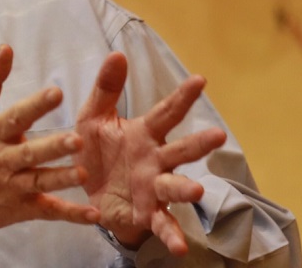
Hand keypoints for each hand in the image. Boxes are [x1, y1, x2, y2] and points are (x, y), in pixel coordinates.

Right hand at [0, 44, 100, 262]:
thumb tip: (6, 48)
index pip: (16, 116)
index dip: (36, 105)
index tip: (56, 93)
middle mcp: (3, 160)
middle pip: (31, 152)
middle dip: (52, 147)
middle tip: (76, 139)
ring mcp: (12, 187)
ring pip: (40, 182)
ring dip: (62, 178)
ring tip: (84, 173)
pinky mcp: (21, 209)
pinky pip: (48, 211)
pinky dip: (71, 214)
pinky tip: (93, 214)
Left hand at [74, 52, 226, 255]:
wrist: (83, 190)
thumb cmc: (95, 149)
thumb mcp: (93, 117)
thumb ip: (105, 89)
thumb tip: (117, 54)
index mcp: (144, 134)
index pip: (166, 112)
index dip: (182, 96)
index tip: (200, 79)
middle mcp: (155, 160)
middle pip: (180, 150)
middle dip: (199, 144)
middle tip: (218, 136)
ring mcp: (154, 188)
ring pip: (175, 187)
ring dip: (186, 190)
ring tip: (197, 192)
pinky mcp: (146, 213)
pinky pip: (162, 225)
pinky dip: (171, 235)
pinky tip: (179, 247)